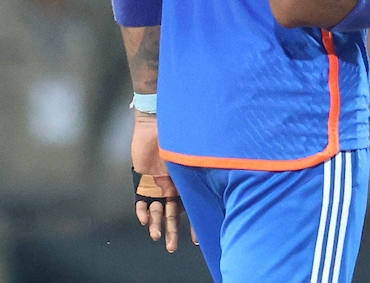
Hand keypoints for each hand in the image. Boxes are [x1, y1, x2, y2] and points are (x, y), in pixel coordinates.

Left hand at [132, 111, 195, 250]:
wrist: (155, 121)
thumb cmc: (177, 132)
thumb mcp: (194, 151)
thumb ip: (205, 161)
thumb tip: (229, 164)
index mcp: (186, 180)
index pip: (191, 206)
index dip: (194, 223)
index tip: (198, 239)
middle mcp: (173, 184)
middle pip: (173, 212)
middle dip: (173, 230)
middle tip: (172, 247)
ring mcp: (157, 182)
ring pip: (156, 209)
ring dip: (156, 224)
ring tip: (156, 236)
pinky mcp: (142, 178)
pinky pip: (140, 199)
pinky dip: (141, 210)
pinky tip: (143, 219)